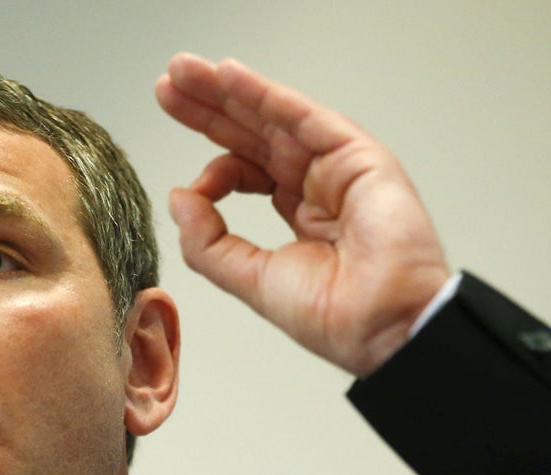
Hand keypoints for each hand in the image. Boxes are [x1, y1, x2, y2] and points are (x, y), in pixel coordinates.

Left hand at [155, 53, 449, 376]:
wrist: (381, 326)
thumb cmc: (334, 315)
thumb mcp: (250, 278)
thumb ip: (208, 241)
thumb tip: (180, 196)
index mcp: (301, 217)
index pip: (247, 173)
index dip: (214, 168)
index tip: (189, 187)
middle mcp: (320, 186)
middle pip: (255, 136)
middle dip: (210, 110)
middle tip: (169, 85)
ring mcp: (339, 168)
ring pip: (274, 119)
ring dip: (228, 92)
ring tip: (184, 71)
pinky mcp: (358, 156)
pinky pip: (304, 117)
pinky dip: (266, 95)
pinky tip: (229, 76)